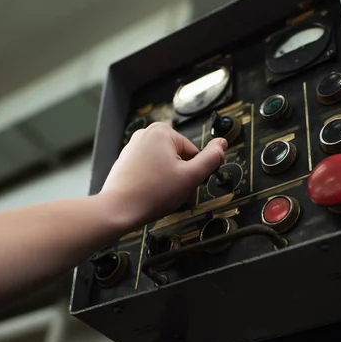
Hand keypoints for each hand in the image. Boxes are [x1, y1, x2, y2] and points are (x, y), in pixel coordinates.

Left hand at [98, 122, 226, 227]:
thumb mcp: (191, 177)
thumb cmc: (153, 193)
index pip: (193, 153)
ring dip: (168, 180)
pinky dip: (153, 182)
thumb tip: (222, 143)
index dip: (193, 172)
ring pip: (164, 165)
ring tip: (159, 194)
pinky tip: (149, 194)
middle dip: (180, 176)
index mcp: (162, 131)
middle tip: (172, 191)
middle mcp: (145, 134)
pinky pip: (150, 170)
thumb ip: (211, 159)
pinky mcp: (126, 161)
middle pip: (178, 157)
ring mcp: (133, 147)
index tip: (184, 185)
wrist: (118, 210)